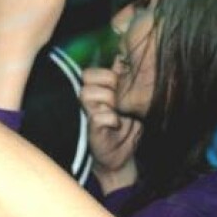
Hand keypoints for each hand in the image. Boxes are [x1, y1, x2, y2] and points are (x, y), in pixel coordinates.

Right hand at [80, 67, 140, 191]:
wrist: (122, 157)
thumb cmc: (126, 127)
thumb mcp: (129, 101)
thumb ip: (125, 81)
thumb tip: (123, 59)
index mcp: (96, 91)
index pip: (89, 71)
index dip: (105, 74)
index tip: (119, 84)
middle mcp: (88, 101)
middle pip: (87, 77)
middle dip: (109, 84)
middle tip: (118, 99)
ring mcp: (87, 114)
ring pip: (87, 94)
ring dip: (108, 101)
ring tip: (117, 111)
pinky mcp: (91, 130)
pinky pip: (97, 116)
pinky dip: (111, 118)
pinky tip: (117, 123)